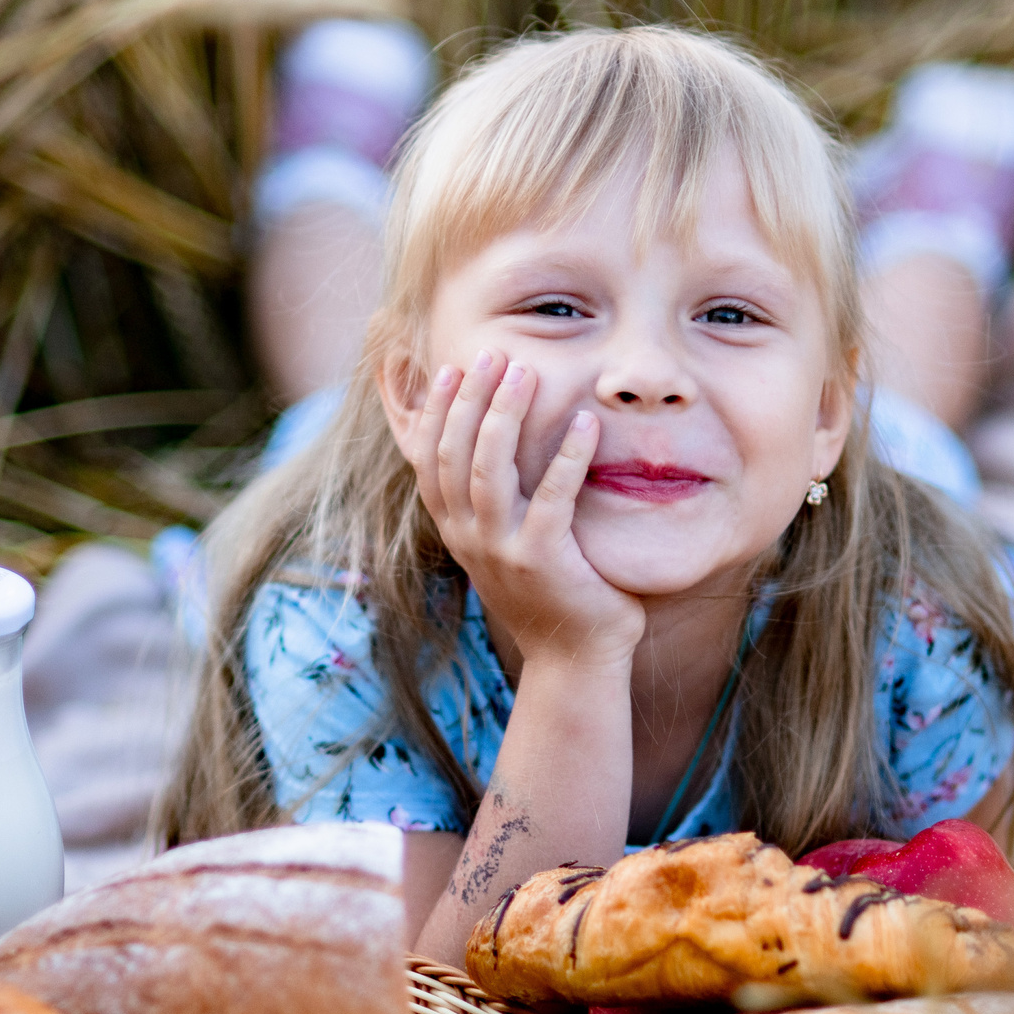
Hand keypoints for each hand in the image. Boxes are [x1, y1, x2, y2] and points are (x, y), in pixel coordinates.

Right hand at [400, 349, 643, 673]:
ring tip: (526, 372)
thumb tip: (494, 445)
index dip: (434, 411)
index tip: (448, 367)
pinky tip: (585, 424)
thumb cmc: (552, 593)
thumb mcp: (508, 544)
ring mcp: (501, 551)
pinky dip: (567, 457)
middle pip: (454, 454)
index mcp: (455, 530)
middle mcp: (468, 538)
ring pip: (489, 470)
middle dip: (468, 398)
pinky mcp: (542, 562)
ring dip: (505, 415)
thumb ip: (495, 501)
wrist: (574, 660)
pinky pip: (552, 499)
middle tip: (491, 353)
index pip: (428, 459)